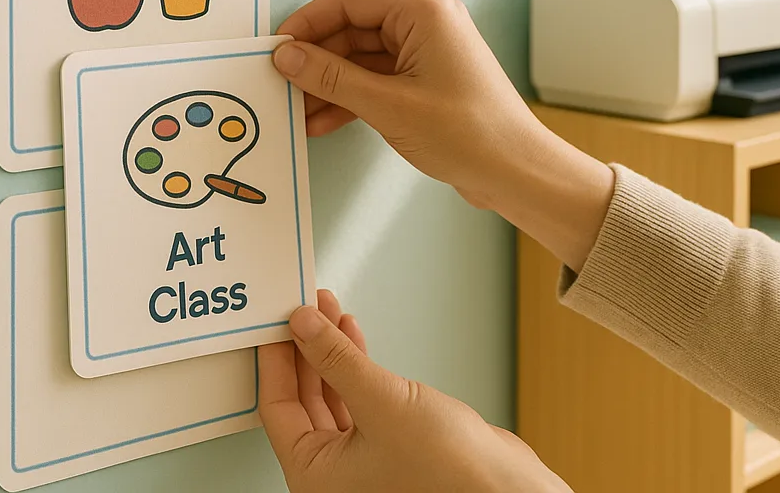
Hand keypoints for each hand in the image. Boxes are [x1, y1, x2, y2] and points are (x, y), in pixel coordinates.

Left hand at [259, 289, 571, 492]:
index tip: (273, 319)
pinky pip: (357, 395)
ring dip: (328, 349)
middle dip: (304, 346)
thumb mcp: (380, 401)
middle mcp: (333, 474)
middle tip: (301, 306)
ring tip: (327, 308)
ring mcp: (361, 458)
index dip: (275, 358)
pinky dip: (352, 363)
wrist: (506, 489)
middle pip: (302, 398)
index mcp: (316, 478)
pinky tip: (351, 333)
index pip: (278, 408)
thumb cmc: (449, 472)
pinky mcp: (388, 441)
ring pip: (330, 392)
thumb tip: (302, 324)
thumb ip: (335, 359)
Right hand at [274, 0, 536, 202]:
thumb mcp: (388, 105)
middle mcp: (426, 22)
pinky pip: (377, 79)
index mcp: (423, 11)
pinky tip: (322, 121)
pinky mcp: (426, 79)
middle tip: (282, 87)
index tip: (277, 50)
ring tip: (297, 112)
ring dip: (330, 85)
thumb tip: (288, 57)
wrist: (517, 172)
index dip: (307, 24)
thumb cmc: (468, 133)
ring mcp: (427, 51)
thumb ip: (332, 77)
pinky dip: (351, 98)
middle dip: (317, 61)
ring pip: (361, 58)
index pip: (348, 2)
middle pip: (352, 30)